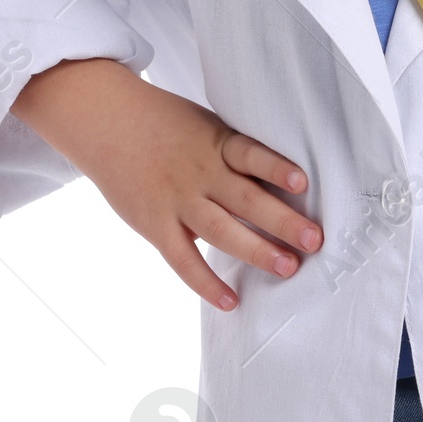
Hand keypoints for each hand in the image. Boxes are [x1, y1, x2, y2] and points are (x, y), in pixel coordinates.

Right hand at [11, 57, 321, 311]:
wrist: (107, 121)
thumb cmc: (165, 122)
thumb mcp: (205, 125)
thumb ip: (233, 152)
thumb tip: (275, 181)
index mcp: (217, 142)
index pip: (251, 154)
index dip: (276, 167)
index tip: (303, 182)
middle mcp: (200, 172)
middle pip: (246, 199)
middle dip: (282, 221)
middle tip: (314, 239)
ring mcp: (177, 200)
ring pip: (222, 231)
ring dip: (257, 251)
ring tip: (289, 267)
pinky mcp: (155, 224)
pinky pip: (184, 260)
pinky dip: (207, 283)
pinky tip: (231, 300)